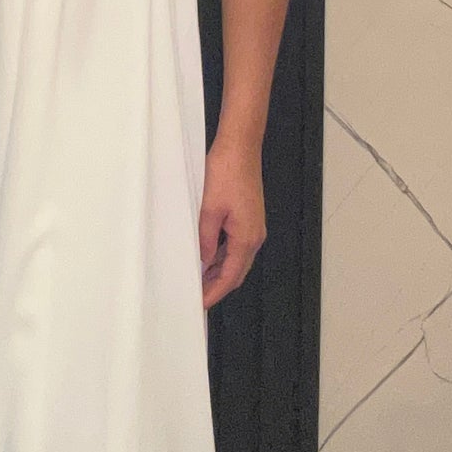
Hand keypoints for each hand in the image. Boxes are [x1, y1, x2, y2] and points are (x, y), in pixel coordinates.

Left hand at [199, 133, 265, 309]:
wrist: (240, 147)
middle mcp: (254, 236)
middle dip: (217, 286)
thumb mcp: (209, 209)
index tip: (201, 305)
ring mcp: (253, 227)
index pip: (230, 276)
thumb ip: (205, 240)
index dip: (214, 292)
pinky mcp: (248, 218)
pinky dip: (221, 256)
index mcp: (246, 237)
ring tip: (198, 281)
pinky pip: (235, 245)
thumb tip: (202, 261)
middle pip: (236, 271)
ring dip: (219, 272)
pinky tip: (206, 257)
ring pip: (235, 259)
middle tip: (197, 297)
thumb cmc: (226, 172)